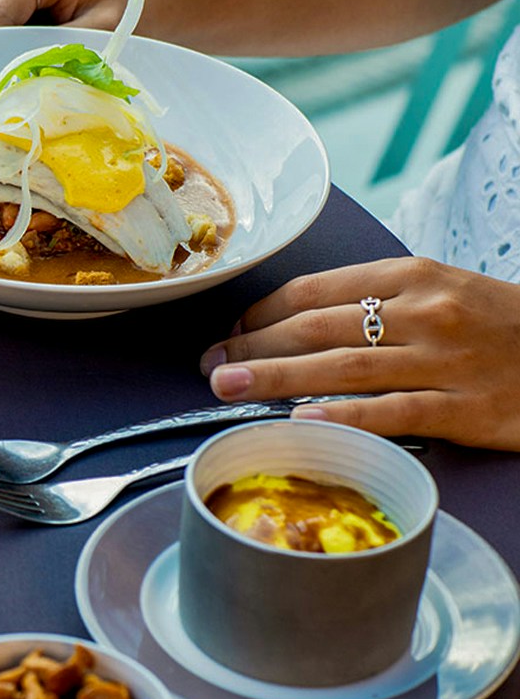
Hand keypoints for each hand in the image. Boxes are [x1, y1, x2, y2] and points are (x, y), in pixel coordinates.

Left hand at [199, 257, 519, 449]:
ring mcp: (444, 359)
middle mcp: (422, 310)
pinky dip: (345, 416)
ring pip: (343, 367)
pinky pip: (394, 411)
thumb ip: (374, 303)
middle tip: (208, 366)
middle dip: (251, 347)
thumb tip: (295, 323)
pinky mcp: (468, 407)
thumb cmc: (498, 325)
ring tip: (226, 389)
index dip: (259, 314)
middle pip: (315, 328)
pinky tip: (302, 422)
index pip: (312, 292)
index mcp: (408, 276)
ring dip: (275, 377)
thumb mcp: (440, 291)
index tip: (227, 334)